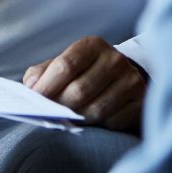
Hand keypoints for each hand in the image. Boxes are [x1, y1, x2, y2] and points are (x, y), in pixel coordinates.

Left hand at [23, 36, 145, 132]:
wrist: (125, 80)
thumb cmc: (86, 74)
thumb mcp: (66, 65)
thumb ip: (44, 73)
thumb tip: (30, 87)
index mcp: (93, 45)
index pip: (65, 65)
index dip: (47, 86)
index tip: (33, 100)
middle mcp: (115, 59)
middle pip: (79, 90)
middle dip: (60, 107)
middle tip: (49, 116)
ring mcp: (131, 80)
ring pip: (96, 110)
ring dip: (78, 120)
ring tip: (68, 121)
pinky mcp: (141, 103)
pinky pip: (114, 122)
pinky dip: (101, 127)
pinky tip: (95, 124)